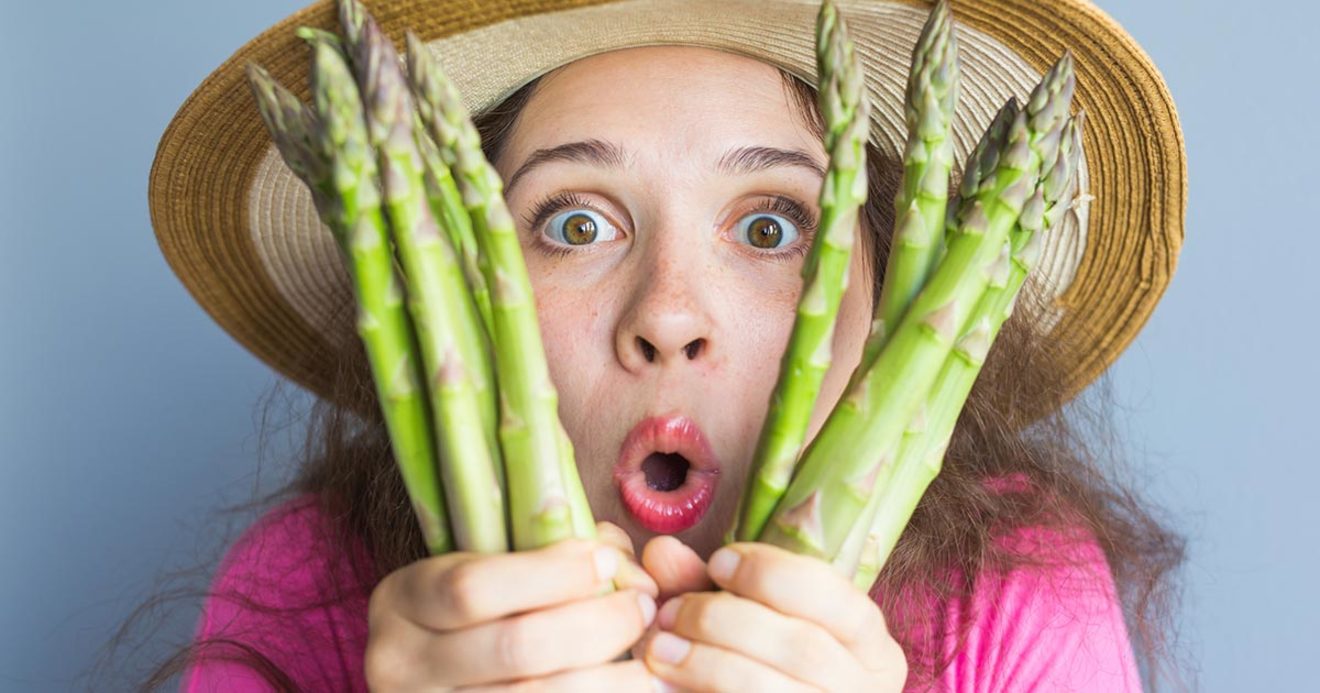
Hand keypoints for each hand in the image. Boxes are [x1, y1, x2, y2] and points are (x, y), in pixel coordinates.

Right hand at [364, 522, 659, 690]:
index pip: (472, 587)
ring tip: (652, 666)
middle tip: (642, 610)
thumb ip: (551, 556)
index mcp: (403, 600)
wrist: (435, 678)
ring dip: (608, 681)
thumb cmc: (477, 611)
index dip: (552, 573)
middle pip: (513, 647)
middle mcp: (401, 664)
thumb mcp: (490, 568)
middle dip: (594, 625)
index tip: (608, 560)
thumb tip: (623, 567)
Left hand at [636, 538, 907, 691]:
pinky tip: (667, 681)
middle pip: (802, 646)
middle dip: (725, 620)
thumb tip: (662, 551)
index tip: (717, 562)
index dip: (771, 572)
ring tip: (661, 648)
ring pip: (769, 688)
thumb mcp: (744, 617)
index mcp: (869, 645)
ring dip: (705, 662)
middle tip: (672, 613)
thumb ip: (708, 586)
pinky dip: (702, 692)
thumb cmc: (759, 663)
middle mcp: (865, 687)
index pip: (833, 595)